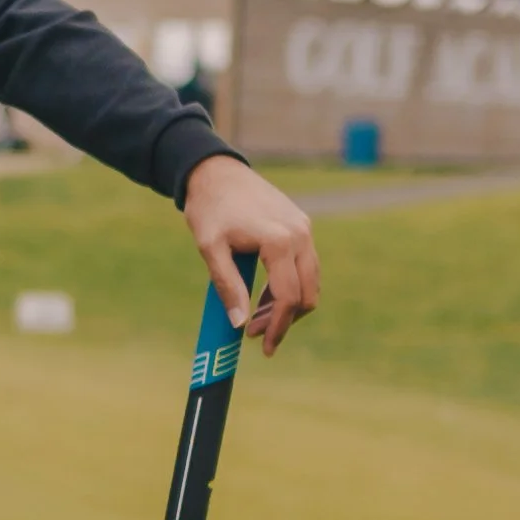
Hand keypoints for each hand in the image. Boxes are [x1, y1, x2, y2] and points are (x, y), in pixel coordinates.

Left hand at [182, 155, 320, 350]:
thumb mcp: (210, 249)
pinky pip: (306, 265)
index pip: (288, 297)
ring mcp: (304, 229)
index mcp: (279, 241)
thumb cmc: (209, 209)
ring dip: (289, 305)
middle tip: (255, 335)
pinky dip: (291, 285)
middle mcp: (300, 235)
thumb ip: (226, 285)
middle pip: (308, 293)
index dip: (277, 327)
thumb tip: (240, 324)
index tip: (262, 347)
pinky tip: (265, 296)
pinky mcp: (301, 226)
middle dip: (286, 320)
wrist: (217, 172)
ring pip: (311, 281)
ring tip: (257, 317)